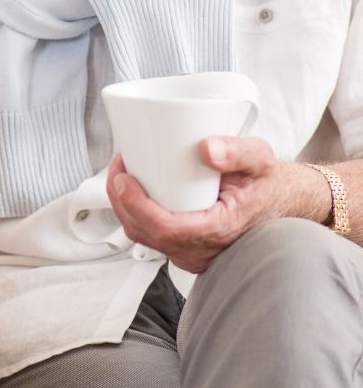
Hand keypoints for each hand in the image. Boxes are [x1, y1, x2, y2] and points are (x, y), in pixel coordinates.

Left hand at [107, 136, 299, 272]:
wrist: (283, 202)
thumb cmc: (269, 181)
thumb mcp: (261, 158)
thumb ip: (238, 152)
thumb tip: (207, 149)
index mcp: (221, 229)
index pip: (167, 229)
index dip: (137, 205)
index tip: (123, 178)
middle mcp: (205, 249)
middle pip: (148, 234)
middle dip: (122, 201)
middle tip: (118, 166)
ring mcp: (196, 252)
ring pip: (147, 238)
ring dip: (126, 207)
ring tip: (122, 172)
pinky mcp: (189, 246)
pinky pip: (154, 237)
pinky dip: (137, 213)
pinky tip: (134, 189)